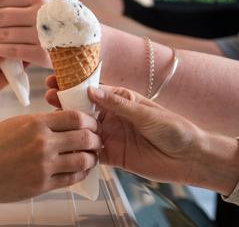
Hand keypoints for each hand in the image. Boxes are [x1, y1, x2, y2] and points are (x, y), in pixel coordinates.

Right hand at [0, 110, 100, 202]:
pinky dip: (81, 173)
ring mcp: (43, 166)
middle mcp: (42, 143)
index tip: (92, 122)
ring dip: (91, 158)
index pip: (75, 117)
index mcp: (35, 124)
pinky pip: (71, 179)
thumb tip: (66, 122)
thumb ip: (42, 122)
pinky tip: (80, 170)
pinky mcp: (41, 185)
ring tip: (91, 156)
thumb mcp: (16, 123)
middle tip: (96, 139)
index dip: (89, 119)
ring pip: (83, 160)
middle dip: (96, 138)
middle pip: (84, 137)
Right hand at [45, 79, 206, 184]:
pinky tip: (64, 145)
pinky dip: (78, 149)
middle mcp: (113, 117)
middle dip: (65, 103)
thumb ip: (118, 104)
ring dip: (68, 125)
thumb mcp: (146, 113)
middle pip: (83, 109)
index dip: (74, 86)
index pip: (92, 91)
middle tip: (47, 96)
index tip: (56, 80)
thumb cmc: (174, 129)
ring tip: (51, 118)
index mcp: (121, 100)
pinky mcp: (112, 156)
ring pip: (83, 129)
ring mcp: (111, 136)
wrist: (190, 159)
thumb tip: (91, 91)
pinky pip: (90, 152)